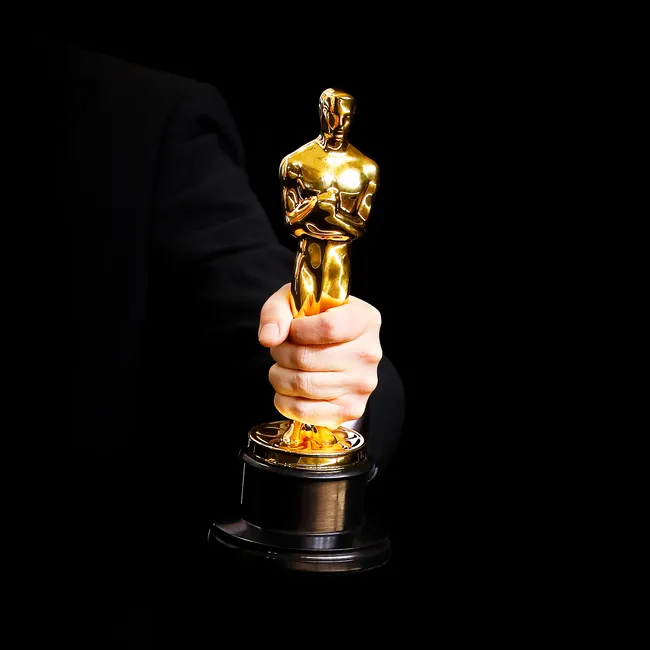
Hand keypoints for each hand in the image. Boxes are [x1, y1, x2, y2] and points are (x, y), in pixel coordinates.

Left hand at [258, 283, 381, 428]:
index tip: (291, 330)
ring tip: (282, 367)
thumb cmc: (316, 321)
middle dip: (281, 354)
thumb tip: (269, 338)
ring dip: (279, 376)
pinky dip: (285, 402)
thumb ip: (277, 311)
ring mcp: (362, 384)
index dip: (297, 330)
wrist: (338, 348)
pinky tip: (287, 389)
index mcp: (364, 319)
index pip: (327, 328)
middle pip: (308, 359)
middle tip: (280, 349)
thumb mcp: (296, 300)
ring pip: (303, 385)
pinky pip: (305, 412)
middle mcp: (369, 353)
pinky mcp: (351, 409)